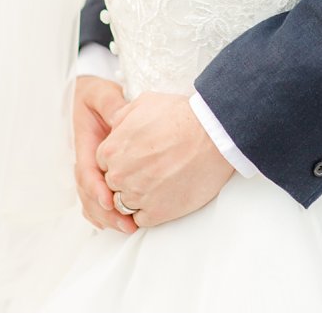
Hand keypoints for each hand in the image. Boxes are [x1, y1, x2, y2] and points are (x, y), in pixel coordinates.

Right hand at [72, 76, 136, 233]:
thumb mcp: (102, 94)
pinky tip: (118, 223)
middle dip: (107, 212)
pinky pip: (95, 198)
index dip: (98, 189)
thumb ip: (110, 104)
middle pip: (89, 194)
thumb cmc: (94, 95)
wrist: (85, 97)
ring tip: (128, 228)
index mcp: (85, 145)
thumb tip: (119, 118)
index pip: (87, 172)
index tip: (110, 201)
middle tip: (127, 224)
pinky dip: (103, 214)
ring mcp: (88, 169)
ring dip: (107, 217)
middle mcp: (84, 161)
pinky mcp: (96, 173)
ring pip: (91, 201)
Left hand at [95, 92, 232, 227]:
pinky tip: (166, 195)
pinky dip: (151, 210)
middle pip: (113, 185)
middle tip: (153, 168)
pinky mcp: (156, 213)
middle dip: (129, 177)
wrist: (217, 134)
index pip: (104, 164)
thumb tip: (114, 126)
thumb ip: (121, 116)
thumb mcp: (145, 102)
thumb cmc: (183, 115)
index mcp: (112, 150)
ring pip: (124, 205)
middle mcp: (119, 175)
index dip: (123, 160)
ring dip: (139, 196)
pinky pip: (141, 220)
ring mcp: (137, 196)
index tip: (140, 156)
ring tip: (161, 182)